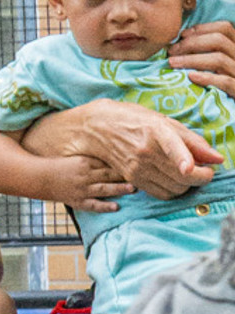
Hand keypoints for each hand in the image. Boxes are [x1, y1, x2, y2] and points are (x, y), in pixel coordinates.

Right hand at [30, 155, 133, 212]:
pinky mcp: (77, 201)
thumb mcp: (77, 158)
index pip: (109, 163)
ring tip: (133, 189)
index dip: (124, 163)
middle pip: (109, 174)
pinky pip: (93, 205)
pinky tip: (116, 207)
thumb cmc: (60, 167)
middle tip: (143, 175)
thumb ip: (96, 159)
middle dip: (126, 175)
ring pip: (104, 188)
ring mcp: (81, 189)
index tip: (139, 162)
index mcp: (85, 163)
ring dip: (120, 188)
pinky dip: (105, 206)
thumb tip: (116, 155)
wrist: (39, 178)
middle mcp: (85, 175)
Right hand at [40, 99, 220, 199]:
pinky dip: (174, 190)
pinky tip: (173, 180)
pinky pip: (162, 193)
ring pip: (175, 187)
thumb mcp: (163, 121)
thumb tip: (217, 158)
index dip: (183, 158)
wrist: (96, 127)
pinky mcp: (131, 179)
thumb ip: (193, 140)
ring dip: (189, 184)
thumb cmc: (134, 120)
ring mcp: (137, 167)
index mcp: (155, 130)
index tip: (189, 167)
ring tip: (190, 174)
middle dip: (204, 176)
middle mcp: (145, 150)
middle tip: (207, 170)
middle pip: (183, 175)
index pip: (171, 145)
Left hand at [169, 19, 234, 97]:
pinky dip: (207, 78)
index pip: (224, 28)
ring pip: (219, 59)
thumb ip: (208, 49)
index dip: (202, 29)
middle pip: (219, 41)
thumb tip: (180, 39)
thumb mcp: (219, 61)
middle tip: (171, 52)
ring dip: (192, 59)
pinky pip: (226, 82)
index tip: (181, 36)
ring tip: (172, 63)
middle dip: (191, 44)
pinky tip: (191, 77)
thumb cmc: (223, 79)